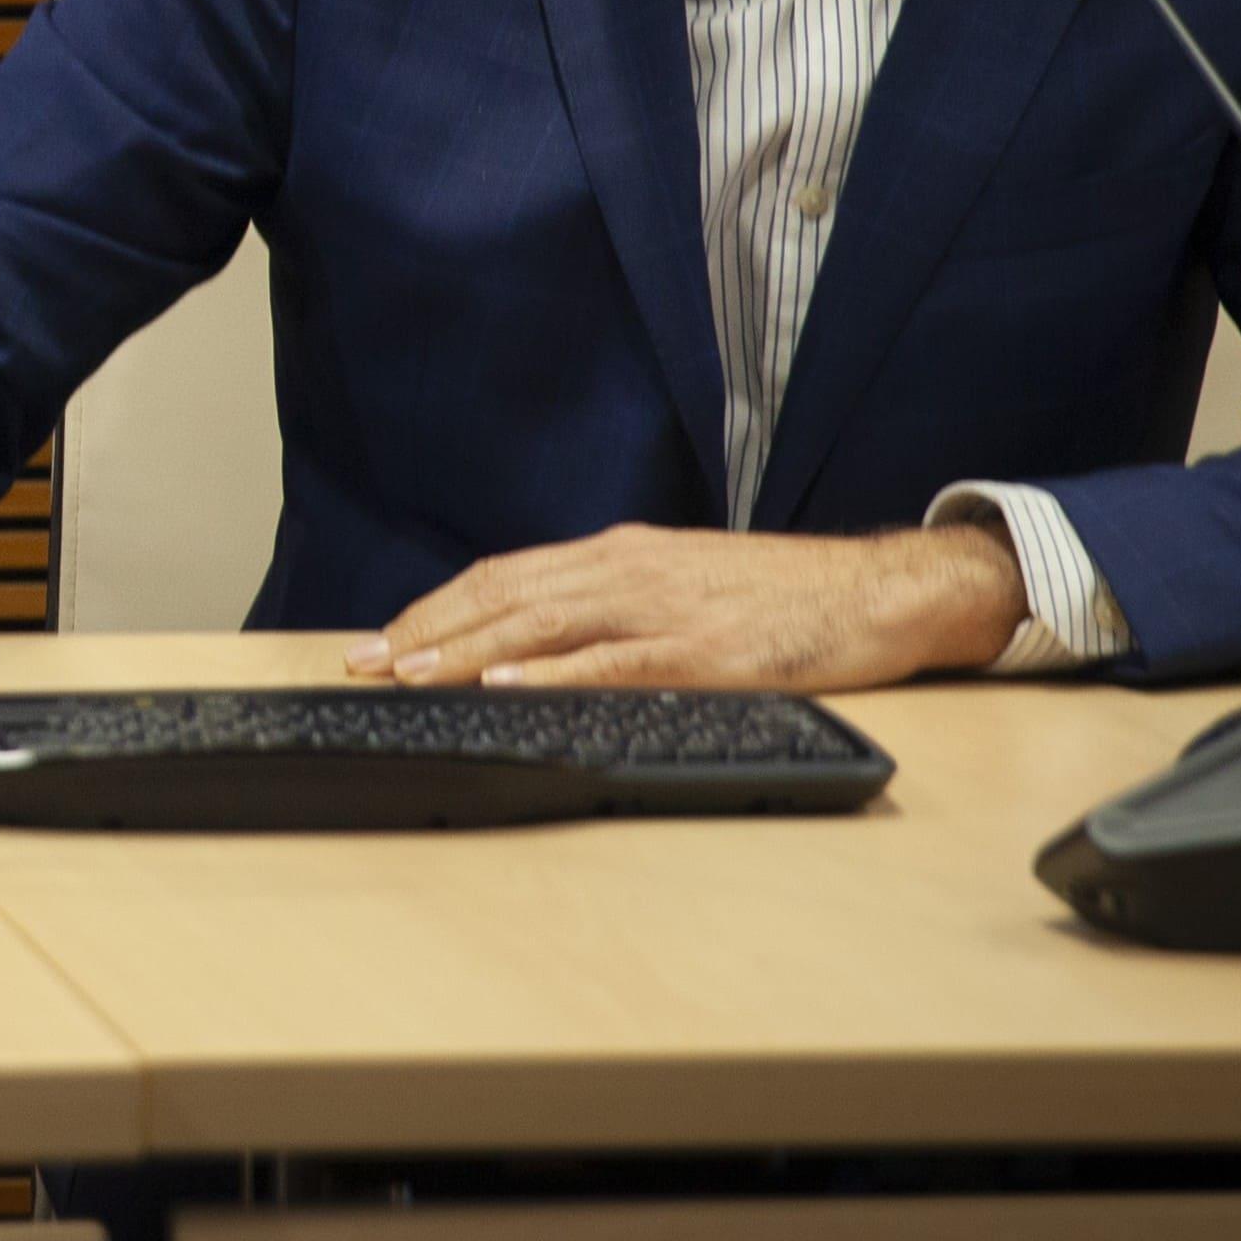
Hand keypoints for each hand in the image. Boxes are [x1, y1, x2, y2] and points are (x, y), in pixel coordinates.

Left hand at [348, 522, 1024, 692]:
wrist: (878, 590)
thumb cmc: (783, 598)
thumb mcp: (685, 586)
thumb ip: (617, 608)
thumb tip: (544, 644)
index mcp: (620, 555)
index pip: (504, 575)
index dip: (437, 607)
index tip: (383, 640)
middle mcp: (628, 569)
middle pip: (503, 595)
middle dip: (426, 631)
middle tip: (362, 665)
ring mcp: (663, 608)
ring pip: (540, 624)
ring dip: (465, 651)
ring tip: (406, 675)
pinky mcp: (702, 651)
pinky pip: (611, 662)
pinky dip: (549, 674)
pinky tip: (503, 685)